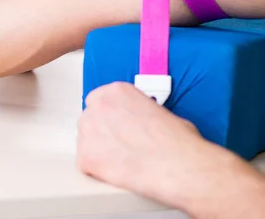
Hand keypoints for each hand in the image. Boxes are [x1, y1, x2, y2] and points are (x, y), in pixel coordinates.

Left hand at [77, 82, 237, 209]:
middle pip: (89, 120)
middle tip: (118, 146)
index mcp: (117, 91)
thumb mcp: (159, 111)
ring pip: (84, 141)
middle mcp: (99, 106)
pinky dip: (96, 171)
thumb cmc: (178, 141)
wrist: (180, 165)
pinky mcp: (87, 157)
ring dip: (97, 150)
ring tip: (119, 161)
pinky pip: (84, 164)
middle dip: (100, 133)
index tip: (113, 125)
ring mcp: (89, 131)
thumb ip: (138, 111)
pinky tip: (115, 172)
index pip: (97, 100)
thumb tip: (137, 121)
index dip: (106, 116)